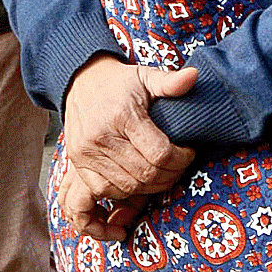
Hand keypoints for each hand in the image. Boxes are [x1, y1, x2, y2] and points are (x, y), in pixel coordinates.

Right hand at [61, 56, 197, 234]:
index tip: (188, 152)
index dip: (180, 159)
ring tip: (162, 175)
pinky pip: (101, 192)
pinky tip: (135, 186)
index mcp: (123, 115)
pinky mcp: (77, 163)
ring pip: (126, 188)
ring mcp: (87, 153)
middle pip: (145, 175)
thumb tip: (194, 76)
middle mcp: (101, 137)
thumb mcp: (146, 76)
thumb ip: (170, 81)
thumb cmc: (119, 82)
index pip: (159, 154)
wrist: (80, 80)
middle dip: (170, 176)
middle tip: (179, 167)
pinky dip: (122, 195)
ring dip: (149, 189)